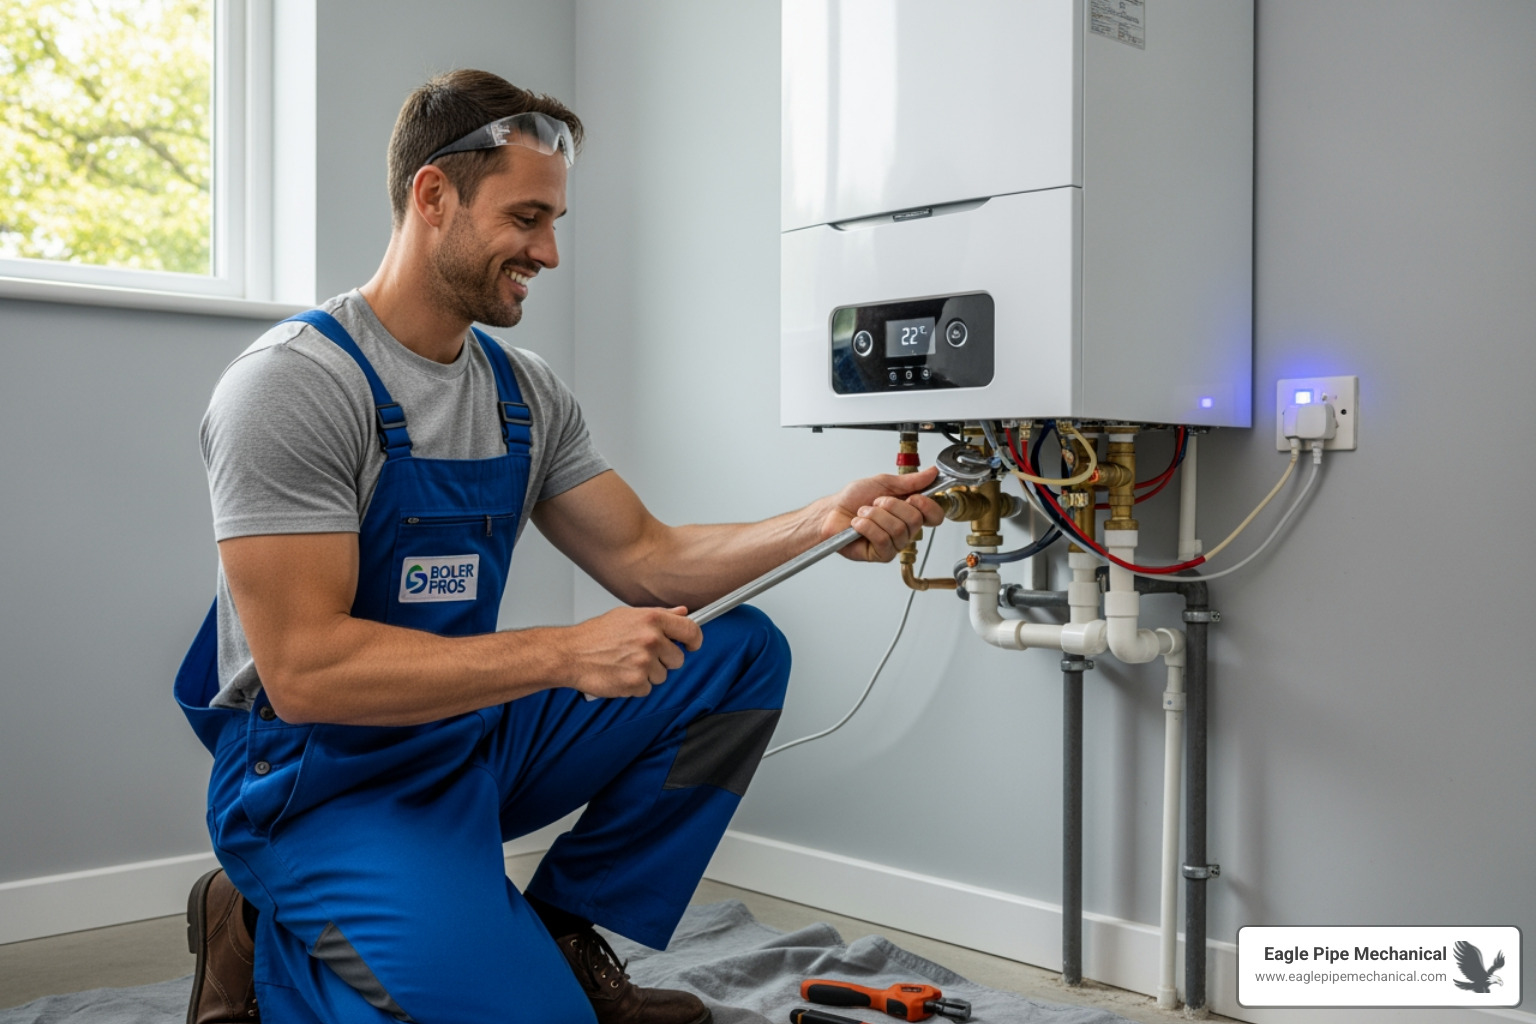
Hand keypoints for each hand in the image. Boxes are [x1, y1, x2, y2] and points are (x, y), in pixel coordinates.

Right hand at [555, 606, 702, 698]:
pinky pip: (647, 689)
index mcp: (652, 619)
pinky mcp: (635, 682)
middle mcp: (651, 639)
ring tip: (626, 664)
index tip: (691, 645)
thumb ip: (659, 615)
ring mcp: (644, 662)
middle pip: (678, 659)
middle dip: (664, 660)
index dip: (694, 640)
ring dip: (648, 674)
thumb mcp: (627, 616)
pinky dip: (636, 686)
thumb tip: (682, 612)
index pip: (690, 630)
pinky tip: (621, 674)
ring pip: (662, 676)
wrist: (570, 654)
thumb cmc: (595, 635)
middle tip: (642, 656)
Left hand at [822, 464, 945, 562]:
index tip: (913, 496)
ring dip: (875, 515)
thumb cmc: (853, 499)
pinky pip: (882, 539)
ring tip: (864, 512)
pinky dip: (867, 527)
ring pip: (897, 529)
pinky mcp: (880, 554)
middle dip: (891, 505)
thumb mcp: (884, 483)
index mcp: (909, 512)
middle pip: (915, 520)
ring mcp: (894, 544)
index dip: (927, 505)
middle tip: (877, 502)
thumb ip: (910, 481)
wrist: (832, 512)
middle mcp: (905, 530)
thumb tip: (932, 473)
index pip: (935, 515)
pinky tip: (859, 524)